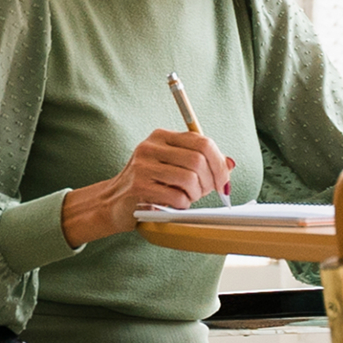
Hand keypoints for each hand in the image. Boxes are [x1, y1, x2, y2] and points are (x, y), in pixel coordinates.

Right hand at [61, 128, 235, 245]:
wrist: (112, 202)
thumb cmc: (148, 185)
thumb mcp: (173, 167)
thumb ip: (201, 162)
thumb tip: (230, 163)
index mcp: (162, 137)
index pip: (202, 142)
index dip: (219, 163)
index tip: (224, 181)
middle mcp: (150, 146)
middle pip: (198, 160)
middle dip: (210, 181)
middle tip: (207, 193)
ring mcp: (143, 166)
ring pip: (189, 179)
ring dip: (196, 194)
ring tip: (188, 199)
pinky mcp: (139, 187)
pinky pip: (176, 197)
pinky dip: (182, 205)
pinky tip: (175, 205)